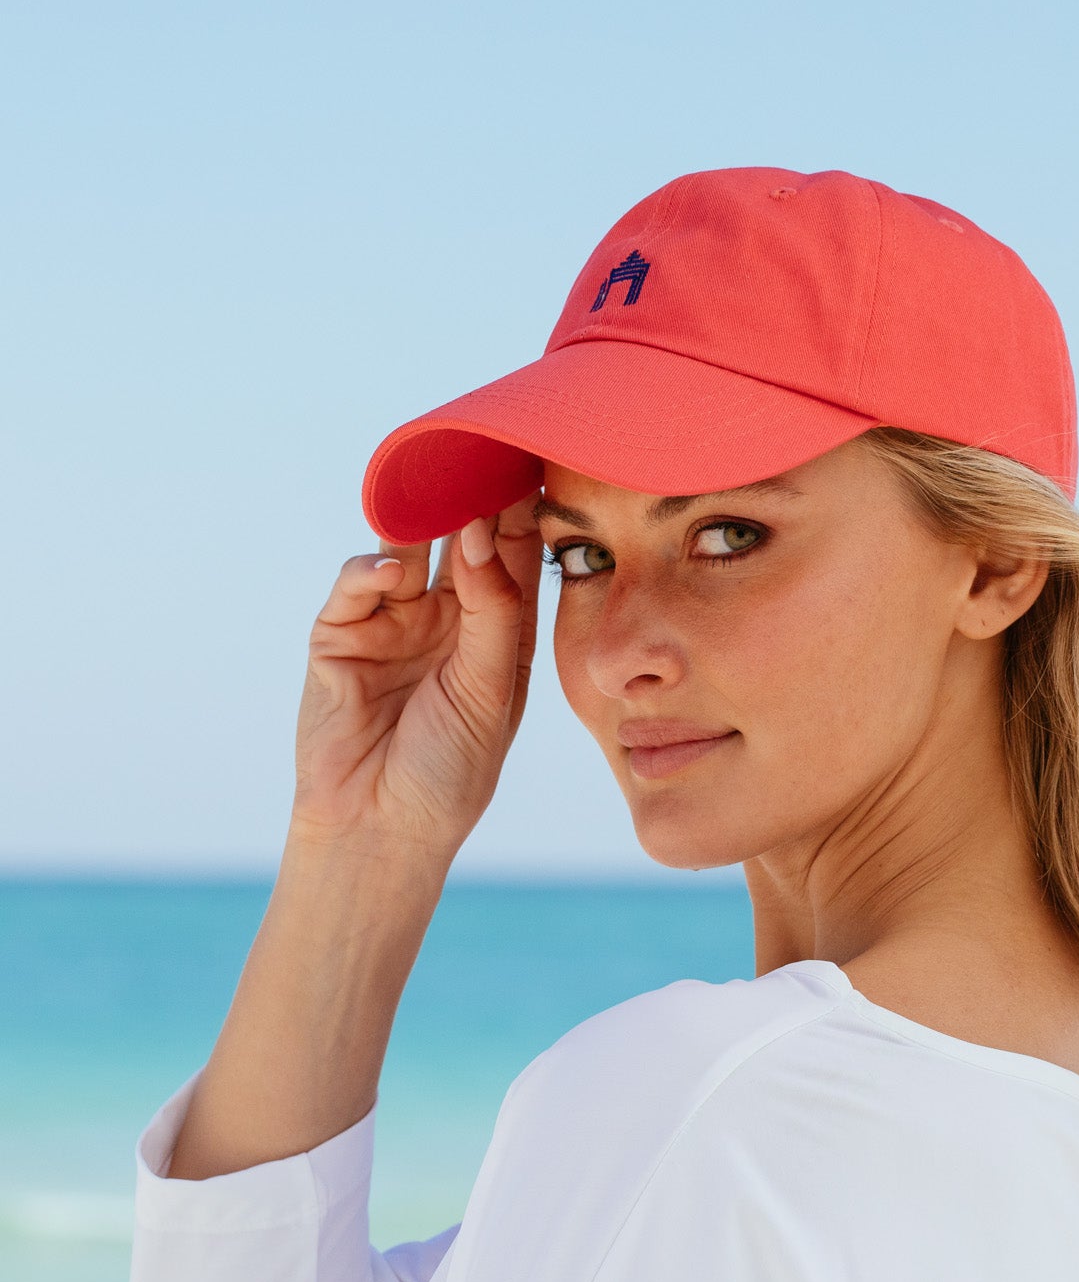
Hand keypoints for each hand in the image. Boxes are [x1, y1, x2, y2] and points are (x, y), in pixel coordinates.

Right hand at [289, 491, 543, 862]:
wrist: (382, 830)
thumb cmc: (450, 771)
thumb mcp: (490, 690)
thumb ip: (491, 611)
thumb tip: (480, 531)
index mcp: (495, 630)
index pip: (511, 554)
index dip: (520, 511)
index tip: (534, 461)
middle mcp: (445, 617)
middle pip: (460, 539)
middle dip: (471, 497)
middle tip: (483, 451)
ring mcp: (391, 622)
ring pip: (408, 548)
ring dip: (422, 519)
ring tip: (440, 492)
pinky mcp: (340, 634)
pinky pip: (357, 583)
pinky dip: (372, 567)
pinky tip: (393, 566)